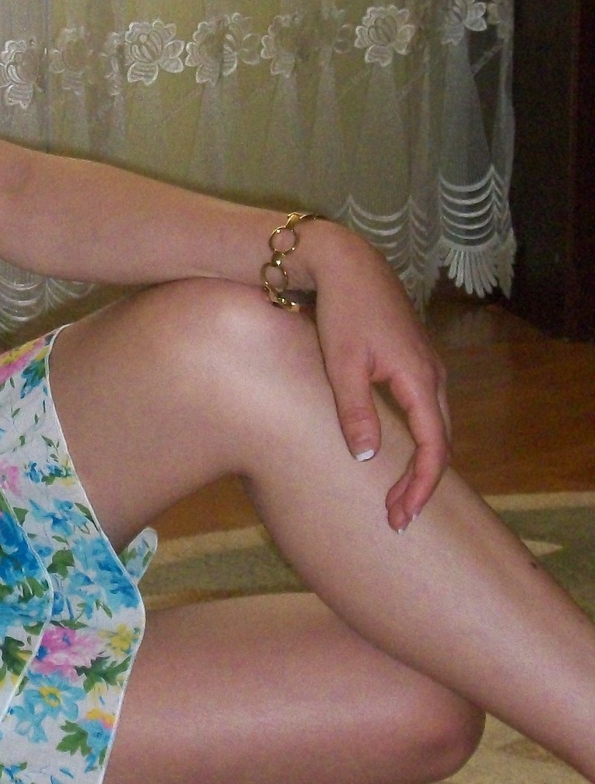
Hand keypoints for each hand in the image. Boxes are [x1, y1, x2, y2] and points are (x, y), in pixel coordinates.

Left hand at [301, 222, 451, 529]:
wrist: (348, 265)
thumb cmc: (342, 312)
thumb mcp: (342, 365)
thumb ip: (355, 412)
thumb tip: (367, 458)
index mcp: (420, 381)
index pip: (434, 449)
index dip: (420, 488)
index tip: (400, 516)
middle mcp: (433, 376)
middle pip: (441, 443)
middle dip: (422, 484)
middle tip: (396, 518)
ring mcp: (427, 368)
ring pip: (436, 427)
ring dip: (421, 463)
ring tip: (398, 495)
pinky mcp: (414, 362)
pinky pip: (426, 412)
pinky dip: (418, 440)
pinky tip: (398, 453)